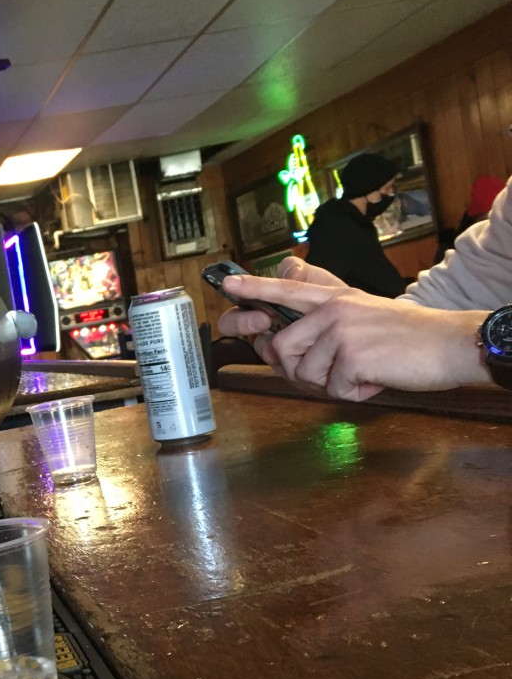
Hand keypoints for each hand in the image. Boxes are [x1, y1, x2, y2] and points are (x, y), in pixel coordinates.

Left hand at [217, 273, 487, 400]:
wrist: (450, 344)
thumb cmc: (405, 337)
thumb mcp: (361, 316)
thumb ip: (322, 324)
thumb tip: (278, 343)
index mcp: (333, 297)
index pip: (285, 288)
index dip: (254, 289)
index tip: (227, 286)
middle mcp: (332, 308)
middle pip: (281, 349)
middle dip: (298, 373)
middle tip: (331, 374)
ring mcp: (341, 330)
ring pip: (304, 374)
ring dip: (332, 383)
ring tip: (363, 371)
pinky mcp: (352, 355)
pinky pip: (332, 389)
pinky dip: (355, 392)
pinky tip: (376, 378)